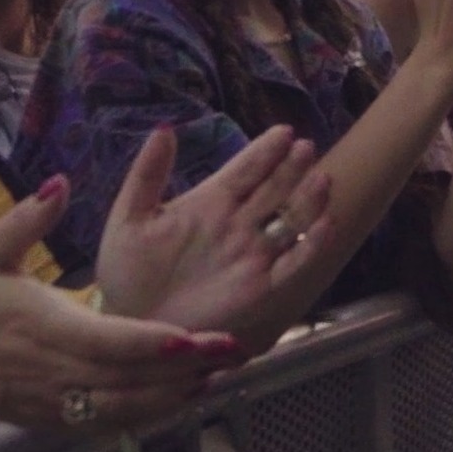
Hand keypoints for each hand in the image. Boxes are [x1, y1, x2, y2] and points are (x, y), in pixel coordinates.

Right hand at [0, 177, 243, 432]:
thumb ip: (26, 219)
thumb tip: (59, 183)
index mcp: (42, 328)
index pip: (103, 342)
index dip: (148, 343)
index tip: (189, 337)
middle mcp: (55, 371)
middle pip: (127, 378)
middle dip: (181, 368)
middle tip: (231, 347)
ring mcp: (60, 401)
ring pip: (128, 406)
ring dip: (178, 392)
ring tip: (224, 367)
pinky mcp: (65, 419)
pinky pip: (118, 419)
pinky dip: (157, 409)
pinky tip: (193, 389)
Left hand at [97, 126, 331, 333]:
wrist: (131, 324)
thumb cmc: (127, 271)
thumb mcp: (129, 218)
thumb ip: (147, 174)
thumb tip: (164, 127)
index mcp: (211, 202)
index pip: (245, 169)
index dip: (264, 151)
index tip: (284, 131)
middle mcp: (239, 224)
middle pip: (274, 189)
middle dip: (291, 168)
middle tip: (306, 147)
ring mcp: (253, 254)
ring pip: (290, 221)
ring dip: (308, 200)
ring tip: (321, 178)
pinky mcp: (263, 287)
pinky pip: (295, 263)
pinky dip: (312, 245)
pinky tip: (325, 224)